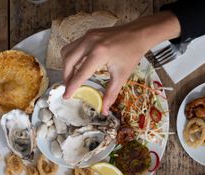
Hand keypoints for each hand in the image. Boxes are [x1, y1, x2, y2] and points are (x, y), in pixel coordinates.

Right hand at [61, 11, 180, 113]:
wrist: (139, 34)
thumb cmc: (131, 54)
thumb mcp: (121, 76)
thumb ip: (110, 94)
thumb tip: (104, 110)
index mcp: (99, 54)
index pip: (80, 74)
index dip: (72, 87)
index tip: (66, 96)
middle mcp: (90, 42)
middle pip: (68, 61)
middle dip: (66, 76)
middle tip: (69, 87)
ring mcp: (88, 36)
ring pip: (67, 52)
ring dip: (66, 66)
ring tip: (71, 77)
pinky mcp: (88, 34)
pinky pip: (73, 46)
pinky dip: (71, 57)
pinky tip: (78, 66)